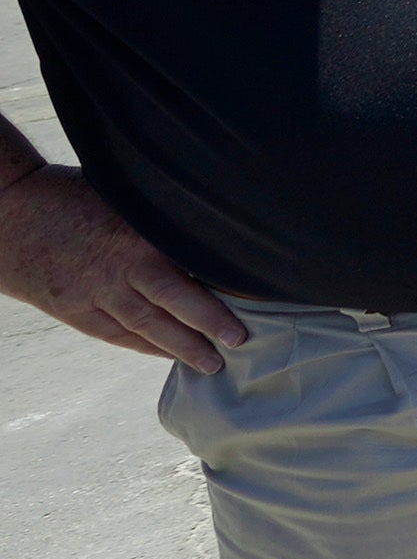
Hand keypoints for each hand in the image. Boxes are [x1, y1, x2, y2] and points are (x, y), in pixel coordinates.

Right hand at [0, 163, 243, 373]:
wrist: (8, 214)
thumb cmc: (71, 195)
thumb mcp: (124, 197)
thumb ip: (160, 219)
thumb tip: (205, 225)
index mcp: (139, 237)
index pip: (188, 269)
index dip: (218, 291)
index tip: (251, 302)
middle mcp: (119, 270)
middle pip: (171, 304)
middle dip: (207, 327)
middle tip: (237, 343)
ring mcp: (93, 294)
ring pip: (144, 327)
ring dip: (178, 347)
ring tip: (209, 362)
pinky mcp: (72, 309)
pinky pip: (113, 333)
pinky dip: (141, 345)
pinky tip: (163, 353)